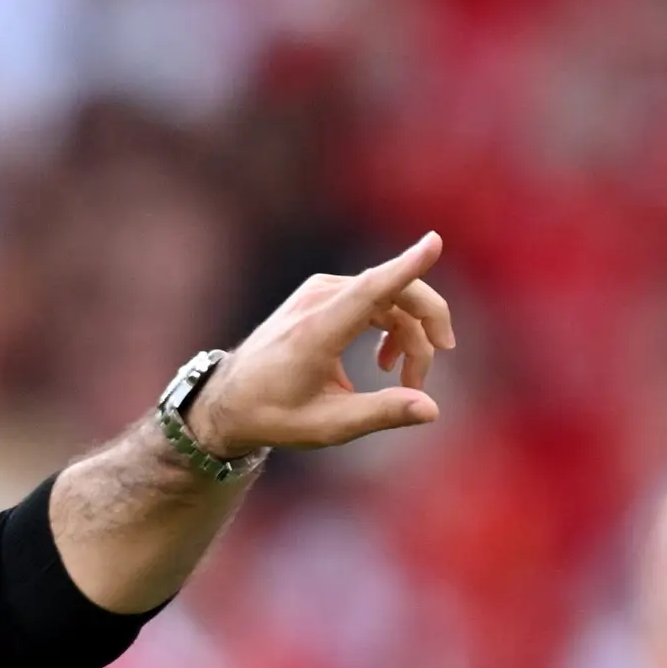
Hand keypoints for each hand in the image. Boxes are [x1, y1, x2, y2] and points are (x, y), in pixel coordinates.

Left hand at [188, 233, 456, 457]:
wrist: (232, 400)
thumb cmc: (276, 415)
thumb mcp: (330, 425)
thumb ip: (382, 413)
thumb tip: (432, 409)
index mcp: (317, 331)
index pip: (371, 289)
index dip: (407, 267)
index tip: (435, 242)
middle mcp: (318, 299)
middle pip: (394, 292)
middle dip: (426, 328)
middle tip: (427, 375)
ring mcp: (319, 290)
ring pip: (388, 297)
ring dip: (409, 336)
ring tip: (406, 381)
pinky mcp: (322, 293)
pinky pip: (373, 297)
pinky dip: (390, 326)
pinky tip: (384, 362)